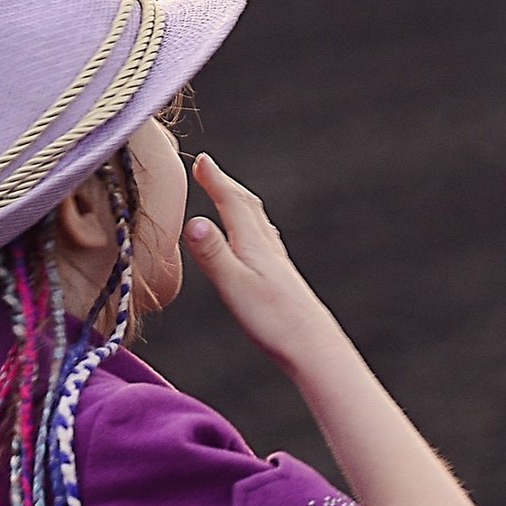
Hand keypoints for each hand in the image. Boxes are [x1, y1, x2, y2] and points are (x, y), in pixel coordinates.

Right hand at [182, 155, 329, 367]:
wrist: (313, 346)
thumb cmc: (273, 320)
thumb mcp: (234, 286)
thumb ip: (213, 254)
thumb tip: (193, 221)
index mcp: (253, 245)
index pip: (231, 203)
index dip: (214, 180)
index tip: (200, 160)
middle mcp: (267, 248)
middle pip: (246, 206)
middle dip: (225, 185)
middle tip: (207, 169)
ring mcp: (277, 263)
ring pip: (258, 222)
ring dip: (241, 203)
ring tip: (230, 195)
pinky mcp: (282, 279)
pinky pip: (265, 240)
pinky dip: (254, 227)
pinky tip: (258, 240)